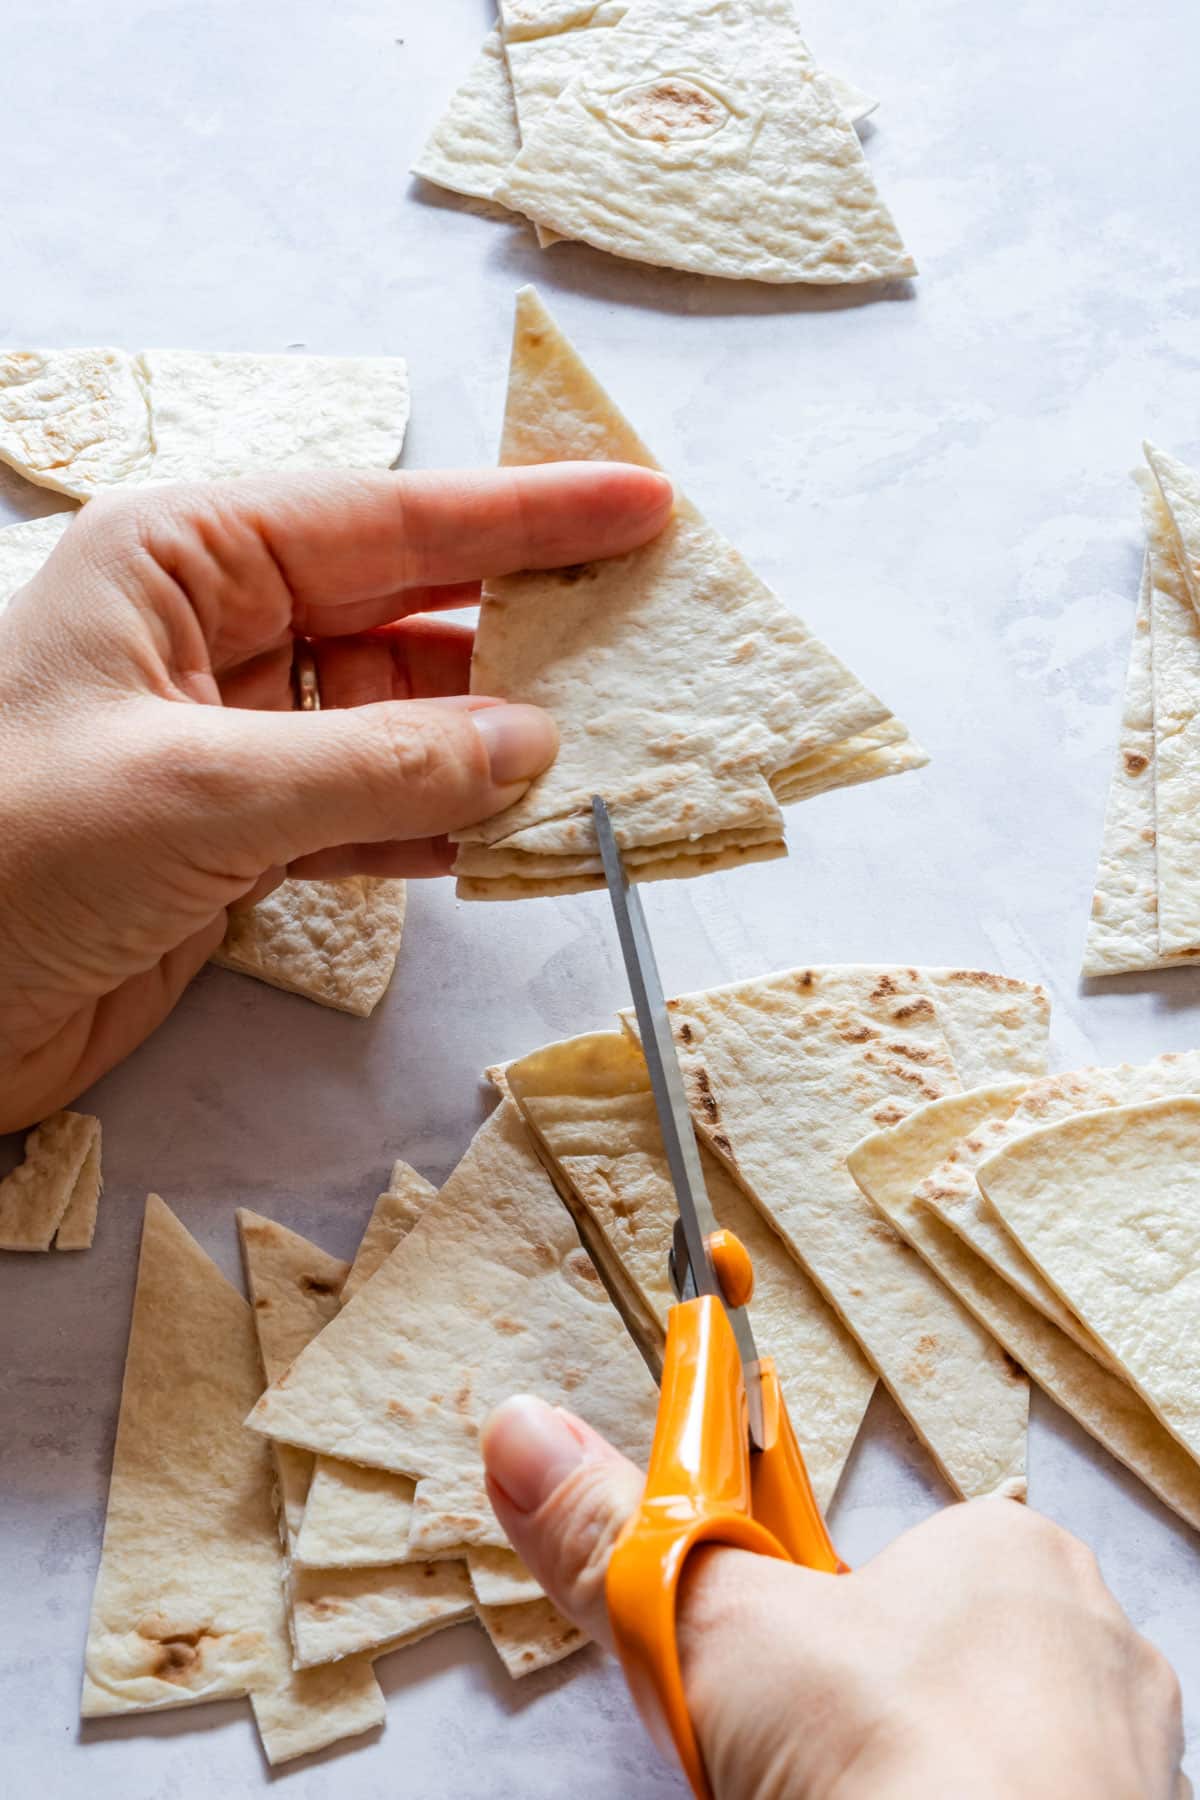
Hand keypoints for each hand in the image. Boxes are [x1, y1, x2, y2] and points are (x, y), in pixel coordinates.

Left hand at [0, 465, 672, 1130]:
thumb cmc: (4, 856)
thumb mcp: (200, 792)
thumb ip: (380, 766)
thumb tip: (527, 745)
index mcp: (182, 562)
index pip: (385, 520)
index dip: (521, 513)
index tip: (637, 503)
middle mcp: (213, 636)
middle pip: (408, 611)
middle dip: (524, 625)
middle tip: (647, 629)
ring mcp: (234, 740)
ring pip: (404, 722)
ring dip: (499, 743)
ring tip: (611, 744)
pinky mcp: (244, 837)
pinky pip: (377, 811)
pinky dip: (447, 826)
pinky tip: (519, 833)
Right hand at [483, 1397, 1185, 1799]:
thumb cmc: (904, 1754)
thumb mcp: (719, 1629)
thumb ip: (615, 1535)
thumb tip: (524, 1438)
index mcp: (1000, 1549)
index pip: (876, 1560)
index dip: (797, 1619)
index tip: (756, 1665)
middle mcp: (1081, 1636)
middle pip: (918, 1660)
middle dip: (842, 1703)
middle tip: (788, 1752)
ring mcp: (1117, 1750)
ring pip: (969, 1747)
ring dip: (896, 1768)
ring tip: (830, 1798)